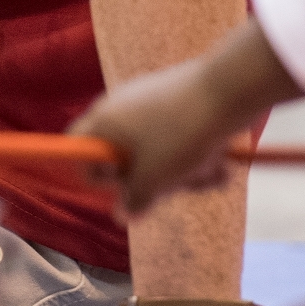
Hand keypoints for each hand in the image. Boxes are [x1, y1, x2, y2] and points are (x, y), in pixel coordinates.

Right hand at [71, 59, 237, 216]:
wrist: (227, 90)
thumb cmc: (181, 137)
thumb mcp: (155, 178)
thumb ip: (134, 200)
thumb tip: (122, 215)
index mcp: (104, 121)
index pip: (76, 148)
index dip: (95, 174)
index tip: (123, 184)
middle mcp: (120, 107)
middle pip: (123, 156)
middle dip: (151, 179)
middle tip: (173, 185)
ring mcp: (149, 101)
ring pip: (156, 151)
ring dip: (180, 172)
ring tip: (209, 172)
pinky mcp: (175, 100)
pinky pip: (176, 137)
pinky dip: (193, 154)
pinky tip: (220, 163)